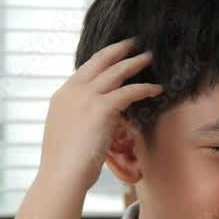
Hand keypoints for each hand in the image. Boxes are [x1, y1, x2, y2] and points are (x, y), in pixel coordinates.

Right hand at [38, 37, 160, 191]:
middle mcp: (72, 91)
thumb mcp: (69, 134)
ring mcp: (85, 98)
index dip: (101, 60)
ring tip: (150, 57)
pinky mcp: (101, 108)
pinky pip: (128, 92)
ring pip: (115, 72)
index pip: (84, 70)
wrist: (61, 175)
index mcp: (62, 96)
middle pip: (98, 61)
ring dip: (134, 63)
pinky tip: (157, 89)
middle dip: (117, 49)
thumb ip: (80, 121)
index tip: (115, 54)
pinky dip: (144, 88)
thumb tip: (94, 122)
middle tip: (133, 42)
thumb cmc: (66, 164)